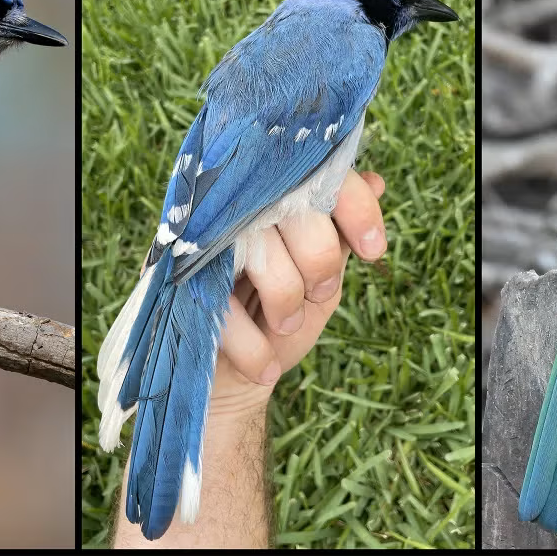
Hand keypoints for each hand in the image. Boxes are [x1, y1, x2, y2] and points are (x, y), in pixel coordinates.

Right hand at [209, 169, 386, 415]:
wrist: (229, 384)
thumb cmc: (276, 324)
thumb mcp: (321, 285)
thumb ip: (339, 241)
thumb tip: (378, 181)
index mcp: (273, 201)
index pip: (320, 172)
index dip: (355, 206)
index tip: (373, 250)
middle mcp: (236, 209)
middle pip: (295, 208)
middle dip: (319, 261)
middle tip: (316, 293)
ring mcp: (204, 244)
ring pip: (262, 251)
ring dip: (285, 302)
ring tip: (284, 327)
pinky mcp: (179, 284)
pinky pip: (226, 307)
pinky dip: (255, 347)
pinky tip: (265, 368)